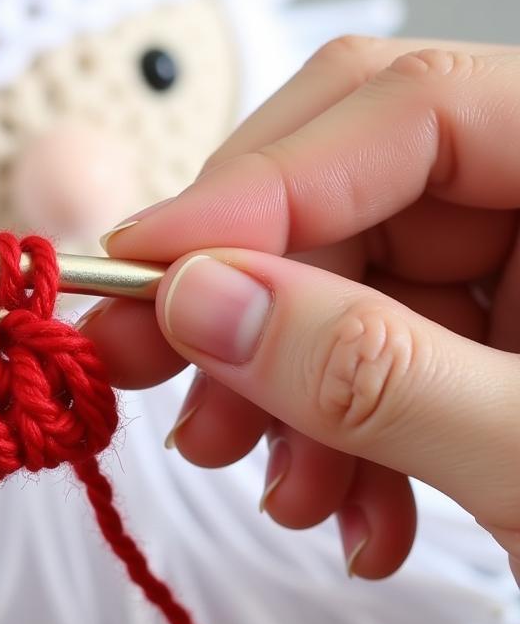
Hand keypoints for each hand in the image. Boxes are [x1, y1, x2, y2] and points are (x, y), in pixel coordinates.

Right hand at [87, 38, 519, 581]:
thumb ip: (375, 375)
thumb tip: (199, 300)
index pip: (405, 110)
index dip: (254, 184)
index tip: (139, 267)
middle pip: (351, 190)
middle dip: (244, 295)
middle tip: (141, 366)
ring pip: (344, 281)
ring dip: (282, 388)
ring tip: (269, 486)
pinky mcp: (494, 334)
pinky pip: (375, 350)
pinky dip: (335, 434)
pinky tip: (346, 513)